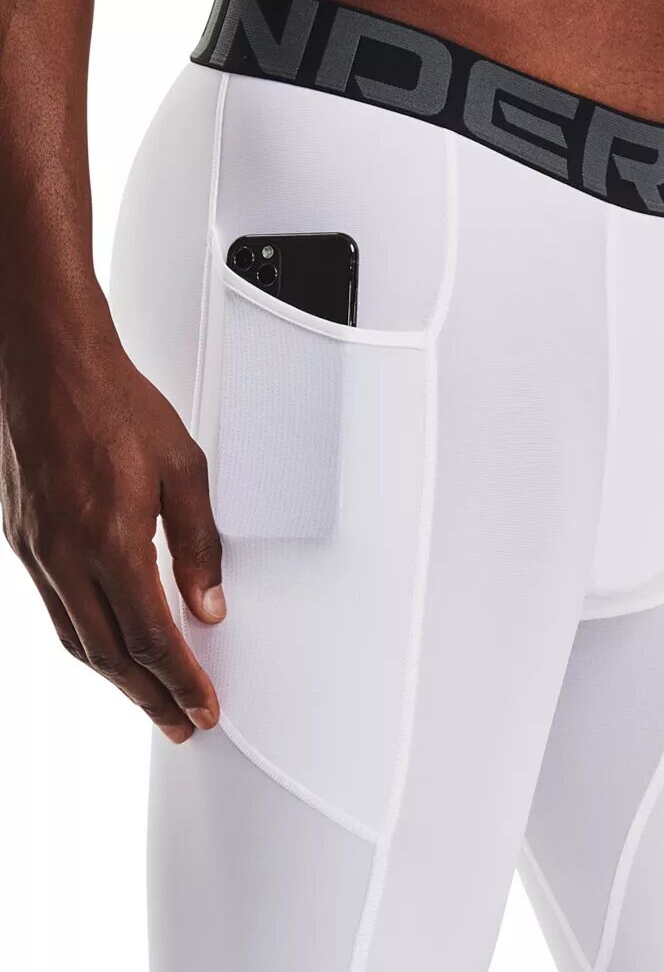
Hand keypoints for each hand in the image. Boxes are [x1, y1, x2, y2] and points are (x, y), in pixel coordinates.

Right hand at [0, 291, 224, 743]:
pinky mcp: (24, 540)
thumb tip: (210, 605)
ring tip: (149, 701)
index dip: (181, 682)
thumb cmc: (116, 405)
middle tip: (180, 726)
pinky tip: (109, 647)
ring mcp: (38, 551)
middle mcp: (67, 556)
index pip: (153, 638)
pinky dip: (88, 642)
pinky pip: (56, 611)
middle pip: (112, 656)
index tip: (204, 709)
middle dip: (150, 699)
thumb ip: (199, 544)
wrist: (47, 366)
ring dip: (117, 680)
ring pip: (78, 640)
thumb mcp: (184, 469)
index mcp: (112, 540)